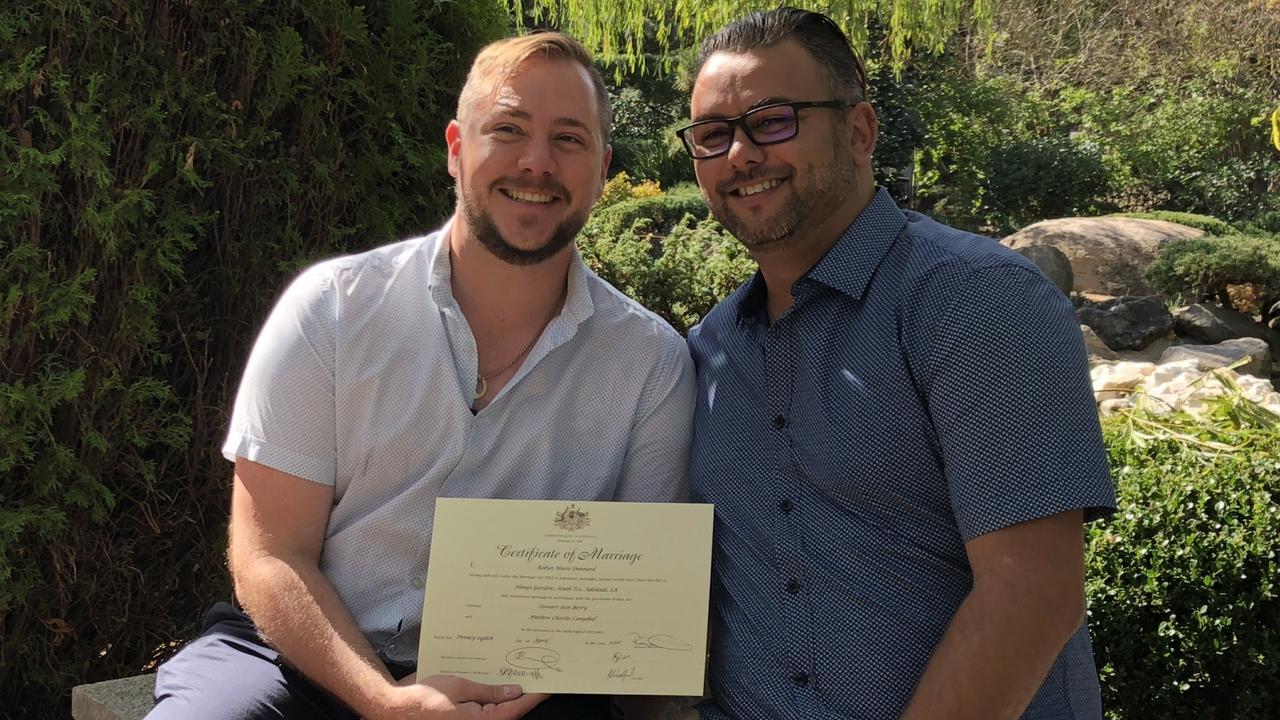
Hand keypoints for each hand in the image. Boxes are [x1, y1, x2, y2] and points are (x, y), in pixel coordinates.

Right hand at [367, 675, 546, 718]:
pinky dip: (490, 695)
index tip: (551, 684)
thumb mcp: (460, 687)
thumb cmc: (425, 699)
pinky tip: (493, 680)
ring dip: (506, 693)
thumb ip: (489, 690)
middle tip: (538, 672)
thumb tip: (515, 691)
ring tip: (519, 672)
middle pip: (509, 710)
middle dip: (523, 692)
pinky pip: (482, 708)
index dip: (535, 694)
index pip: (517, 707)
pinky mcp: (463, 718)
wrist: (396, 710)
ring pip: (497, 709)